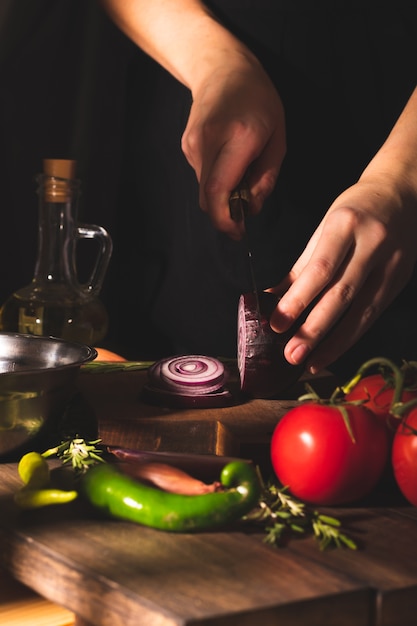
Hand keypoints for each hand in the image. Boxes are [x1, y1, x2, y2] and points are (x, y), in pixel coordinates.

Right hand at [181, 50, 285, 238]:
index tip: (237, 231)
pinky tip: (230, 165)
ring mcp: (193, 144)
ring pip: (204, 189)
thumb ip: (266, 178)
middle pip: (207, 197)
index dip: (225, 219)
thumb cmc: (258, 101)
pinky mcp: (187, 146)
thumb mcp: (277, 139)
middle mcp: (209, 141)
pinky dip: (217, 182)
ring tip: (242, 177)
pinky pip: (202, 177)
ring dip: (223, 196)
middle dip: (225, 214)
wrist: (222, 69)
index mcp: (238, 136)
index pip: (218, 190)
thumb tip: (250, 209)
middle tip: (243, 217)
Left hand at [269, 174, 416, 372]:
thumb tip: (271, 297)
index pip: (320, 269)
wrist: (404, 192)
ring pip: (362, 310)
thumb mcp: (324, 226)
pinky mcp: (400, 279)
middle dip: (314, 328)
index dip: (298, 299)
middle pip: (342, 294)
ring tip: (311, 362)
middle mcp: (372, 243)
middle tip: (292, 353)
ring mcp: (392, 263)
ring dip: (334, 342)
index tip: (276, 322)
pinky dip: (351, 334)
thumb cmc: (355, 209)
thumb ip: (300, 265)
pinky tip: (333, 349)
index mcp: (345, 224)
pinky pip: (373, 312)